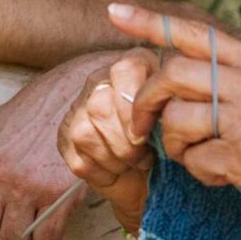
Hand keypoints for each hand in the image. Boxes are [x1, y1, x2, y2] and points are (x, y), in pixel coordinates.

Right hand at [58, 49, 156, 217]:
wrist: (147, 172)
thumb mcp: (176, 117)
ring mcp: (77, 110)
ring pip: (86, 134)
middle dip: (127, 142)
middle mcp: (98, 80)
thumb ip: (172, 107)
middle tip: (143, 154)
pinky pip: (79, 159)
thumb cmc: (165, 140)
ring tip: (131, 162)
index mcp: (131, 66)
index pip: (125, 71)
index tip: (147, 133)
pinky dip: (103, 173)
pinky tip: (116, 170)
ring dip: (115, 158)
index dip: (135, 108)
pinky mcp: (64, 139)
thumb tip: (162, 118)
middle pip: (102, 107)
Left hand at [110, 2, 240, 209]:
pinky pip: (194, 161)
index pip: (198, 34)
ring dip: (175, 145)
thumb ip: (237, 78)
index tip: (116, 12)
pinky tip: (225, 175)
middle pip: (174, 74)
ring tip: (198, 156)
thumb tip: (180, 78)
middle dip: (147, 101)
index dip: (152, 24)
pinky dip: (200, 173)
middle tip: (142, 125)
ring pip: (177, 119)